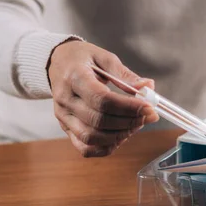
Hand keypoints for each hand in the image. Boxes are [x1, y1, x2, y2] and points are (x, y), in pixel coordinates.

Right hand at [48, 40, 158, 157]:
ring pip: (91, 137)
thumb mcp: (104, 57)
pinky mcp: (65, 127)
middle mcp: (66, 100)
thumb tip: (148, 87)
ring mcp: (63, 116)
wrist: (56, 63)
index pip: (102, 99)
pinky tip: (121, 136)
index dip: (128, 107)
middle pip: (99, 120)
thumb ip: (125, 74)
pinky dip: (105, 147)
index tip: (148, 106)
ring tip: (136, 124)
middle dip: (129, 121)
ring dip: (119, 135)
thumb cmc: (82, 58)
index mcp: (74, 77)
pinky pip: (84, 147)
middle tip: (148, 116)